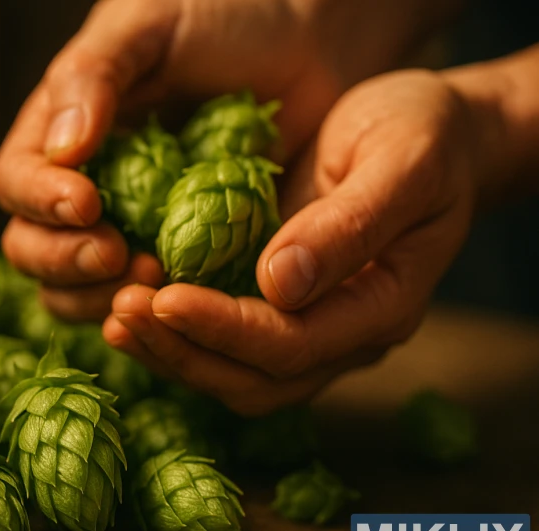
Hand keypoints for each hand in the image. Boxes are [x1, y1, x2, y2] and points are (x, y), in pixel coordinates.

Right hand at [0, 0, 456, 321]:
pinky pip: (150, 299)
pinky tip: (190, 296)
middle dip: (67, 262)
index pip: (16, 184)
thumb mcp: (148, 24)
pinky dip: (158, 308)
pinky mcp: (179, 257)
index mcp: (59, 135)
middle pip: (33, 250)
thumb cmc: (217, 16)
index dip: (40, 203)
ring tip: (154, 277)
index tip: (87, 204)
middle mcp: (82, 190)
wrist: (301, 42)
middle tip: (120, 255)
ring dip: (103, 297)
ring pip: (77, 291)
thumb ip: (95, 75)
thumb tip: (62, 150)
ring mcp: (128, 229)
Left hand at [105, 70, 478, 414]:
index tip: (163, 297)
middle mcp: (343, 335)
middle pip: (255, 380)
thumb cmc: (424, 137)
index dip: (225, 330)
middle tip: (120, 312)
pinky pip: (221, 345)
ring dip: (170, 352)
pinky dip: (174, 334)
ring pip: (232, 375)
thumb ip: (350, 225)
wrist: (430, 136)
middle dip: (184, 352)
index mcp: (382, 308)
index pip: (293, 345)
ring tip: (113, 317)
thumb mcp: (403, 163)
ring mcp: (309, 328)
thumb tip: (280, 284)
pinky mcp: (277, 310)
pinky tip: (130, 307)